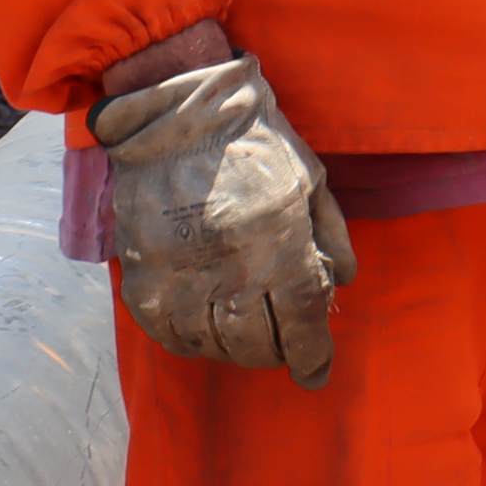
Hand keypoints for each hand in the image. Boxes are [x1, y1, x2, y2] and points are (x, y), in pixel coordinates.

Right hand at [90, 51, 354, 386]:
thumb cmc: (252, 143)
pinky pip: (171, 335)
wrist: (174, 116)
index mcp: (275, 238)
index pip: (300, 318)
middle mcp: (227, 264)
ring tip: (249, 338)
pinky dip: (195, 342)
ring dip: (238, 351)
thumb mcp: (310, 178)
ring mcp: (179, 275)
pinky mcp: (141, 279)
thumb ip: (331, 234)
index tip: (316, 370)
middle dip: (277, 352)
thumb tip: (344, 282)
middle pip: (258, 341)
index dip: (312, 353)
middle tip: (284, 347)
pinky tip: (209, 331)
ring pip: (214, 344)